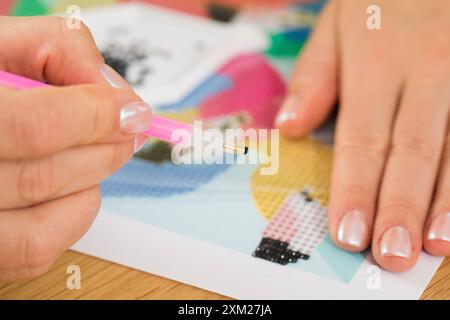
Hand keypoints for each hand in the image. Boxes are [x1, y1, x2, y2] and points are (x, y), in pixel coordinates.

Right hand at [0, 16, 151, 280]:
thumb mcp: (2, 44)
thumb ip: (59, 51)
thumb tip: (116, 94)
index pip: (36, 127)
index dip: (97, 118)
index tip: (133, 111)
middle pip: (46, 176)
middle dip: (106, 149)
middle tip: (130, 129)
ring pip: (47, 221)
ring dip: (90, 179)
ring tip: (96, 150)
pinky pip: (39, 249)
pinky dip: (73, 213)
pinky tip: (71, 182)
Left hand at [276, 0, 449, 270]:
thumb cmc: (380, 0)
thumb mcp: (336, 24)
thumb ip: (314, 77)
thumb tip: (289, 127)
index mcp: (377, 61)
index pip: (362, 137)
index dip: (355, 189)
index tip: (347, 234)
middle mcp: (427, 72)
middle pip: (411, 151)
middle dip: (400, 208)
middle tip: (389, 256)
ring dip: (448, 202)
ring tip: (436, 247)